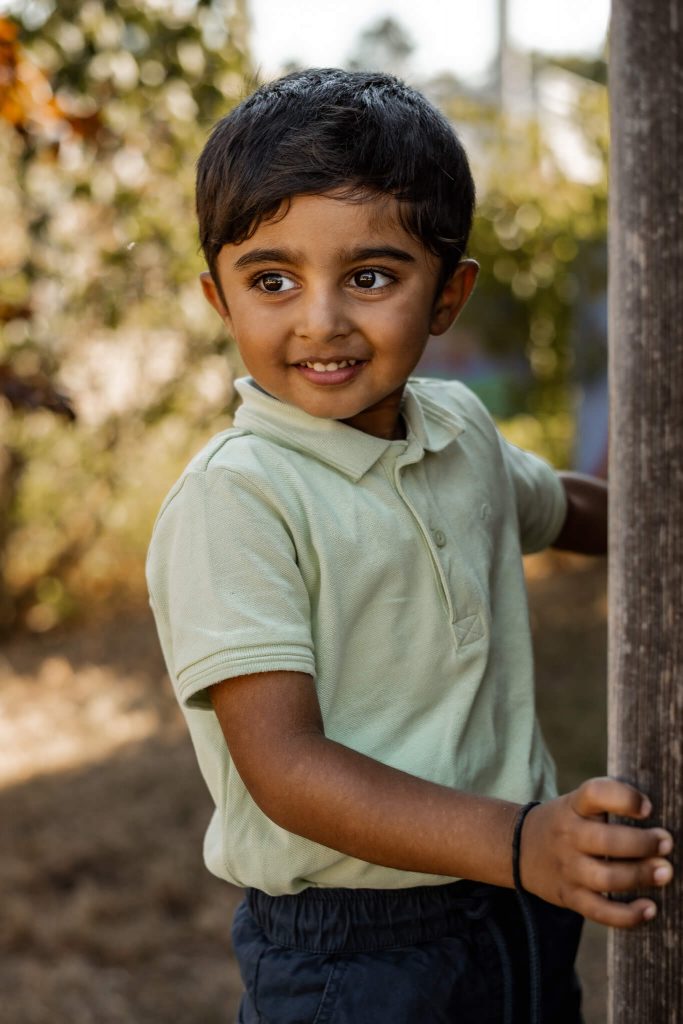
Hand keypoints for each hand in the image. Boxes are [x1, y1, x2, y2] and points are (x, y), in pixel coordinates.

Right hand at [519, 777, 673, 926]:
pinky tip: (649, 908)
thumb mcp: (578, 804)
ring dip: (639, 876)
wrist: (518, 847)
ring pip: (606, 878)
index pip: (595, 794)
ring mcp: (568, 868)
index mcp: (573, 806)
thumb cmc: (566, 823)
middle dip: (642, 844)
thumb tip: (658, 821)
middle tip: (666, 842)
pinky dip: (627, 915)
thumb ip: (610, 806)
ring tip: (665, 872)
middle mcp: (568, 835)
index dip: (623, 799)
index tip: (647, 808)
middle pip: (606, 841)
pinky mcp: (570, 897)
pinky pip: (600, 912)